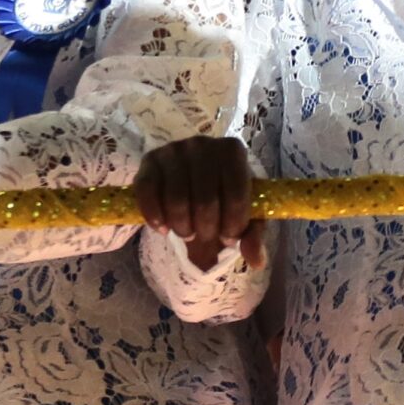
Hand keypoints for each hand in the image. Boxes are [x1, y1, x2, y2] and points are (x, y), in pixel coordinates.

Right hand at [134, 135, 260, 272]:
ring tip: (187, 232)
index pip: (236, 194)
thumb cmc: (223, 195)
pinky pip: (147, 192)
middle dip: (206, 229)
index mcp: (233, 151)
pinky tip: (163, 228)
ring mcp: (173, 150)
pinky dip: (154, 216)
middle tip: (206, 236)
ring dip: (182, 227)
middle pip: (204, 201)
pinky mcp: (149, 160)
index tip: (229, 237)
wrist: (193, 178)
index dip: (233, 223)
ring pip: (175, 199)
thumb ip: (252, 235)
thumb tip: (256, 261)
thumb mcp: (243, 213)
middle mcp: (202, 143)